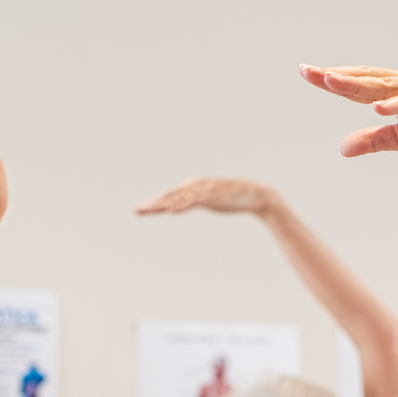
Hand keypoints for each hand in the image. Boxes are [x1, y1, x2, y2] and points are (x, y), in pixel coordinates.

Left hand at [136, 178, 280, 217]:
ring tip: (153, 210)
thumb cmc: (231, 199)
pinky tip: (174, 209)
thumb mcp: (208, 201)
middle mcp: (198, 185)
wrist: (258, 196)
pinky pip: (197, 200)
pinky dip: (184, 204)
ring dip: (166, 203)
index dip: (154, 202)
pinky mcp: (217, 194)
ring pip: (182, 196)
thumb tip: (176, 206)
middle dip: (155, 203)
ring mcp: (207, 189)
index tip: (140, 211)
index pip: (170, 195)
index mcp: (194, 187)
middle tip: (139, 211)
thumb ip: (192, 202)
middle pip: (171, 195)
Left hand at [299, 65, 397, 157]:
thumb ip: (376, 141)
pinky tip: (380, 106)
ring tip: (332, 81)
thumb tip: (343, 148)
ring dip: (360, 84)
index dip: (332, 80)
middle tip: (308, 71)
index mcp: (396, 94)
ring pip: (387, 86)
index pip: (359, 85)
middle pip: (366, 80)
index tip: (306, 73)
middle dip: (337, 76)